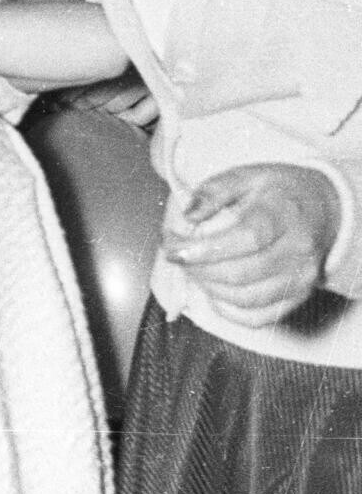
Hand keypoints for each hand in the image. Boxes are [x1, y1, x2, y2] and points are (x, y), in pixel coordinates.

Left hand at [165, 163, 338, 325]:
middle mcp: (298, 251)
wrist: (321, 208)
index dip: (205, 248)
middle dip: (197, 269)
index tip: (172, 248)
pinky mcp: (298, 297)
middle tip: (177, 256)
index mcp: (285, 215)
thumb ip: (213, 191)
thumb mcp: (245, 176)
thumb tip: (188, 215)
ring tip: (193, 268)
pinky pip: (259, 317)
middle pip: (241, 273)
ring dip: (208, 288)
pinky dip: (228, 310)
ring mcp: (302, 278)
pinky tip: (213, 289)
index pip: (246, 239)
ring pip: (246, 298)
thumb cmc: (275, 192)